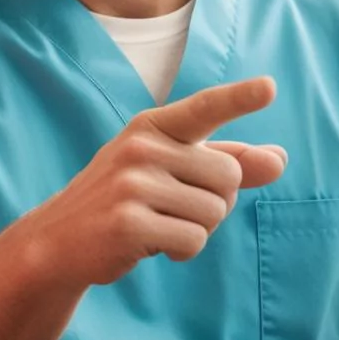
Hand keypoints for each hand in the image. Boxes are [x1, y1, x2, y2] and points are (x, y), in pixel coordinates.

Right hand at [22, 77, 285, 286]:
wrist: (59, 239)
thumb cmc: (127, 198)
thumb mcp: (172, 169)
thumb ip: (226, 161)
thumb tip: (280, 159)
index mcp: (153, 126)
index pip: (204, 108)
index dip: (240, 99)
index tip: (270, 87)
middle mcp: (142, 147)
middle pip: (230, 177)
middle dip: (216, 202)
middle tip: (172, 206)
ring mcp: (132, 184)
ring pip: (215, 213)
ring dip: (198, 229)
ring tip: (157, 224)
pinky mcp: (128, 224)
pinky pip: (194, 241)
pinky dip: (182, 252)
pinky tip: (152, 244)